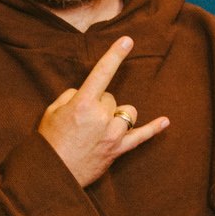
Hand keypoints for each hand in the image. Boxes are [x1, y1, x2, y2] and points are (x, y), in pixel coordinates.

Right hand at [36, 36, 167, 186]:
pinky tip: (165, 121)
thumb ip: (72, 96)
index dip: (115, 55)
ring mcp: (112, 134)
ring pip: (127, 112)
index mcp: (82, 104)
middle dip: (100, 103)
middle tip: (82, 120)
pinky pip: (141, 137)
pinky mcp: (118, 150)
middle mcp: (101, 117)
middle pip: (112, 97)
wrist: (52, 175)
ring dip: (117, 114)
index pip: (102, 73)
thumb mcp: (52, 111)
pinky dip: (153, 129)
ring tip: (100, 126)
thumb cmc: (49, 142)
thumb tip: (86, 92)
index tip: (127, 40)